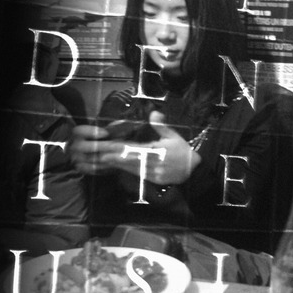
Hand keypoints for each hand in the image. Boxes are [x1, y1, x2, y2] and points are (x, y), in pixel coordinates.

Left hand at [70, 112, 200, 184]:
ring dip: (117, 164)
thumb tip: (153, 113)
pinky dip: (126, 170)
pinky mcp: (152, 179)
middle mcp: (152, 163)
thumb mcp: (174, 136)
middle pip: (129, 160)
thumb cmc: (182, 151)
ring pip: (131, 168)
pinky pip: (137, 174)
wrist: (192, 171)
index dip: (120, 148)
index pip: (134, 149)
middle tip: (99, 155)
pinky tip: (118, 167)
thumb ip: (161, 126)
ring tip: (103, 161)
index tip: (108, 146)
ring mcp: (152, 173)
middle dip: (113, 158)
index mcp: (156, 151)